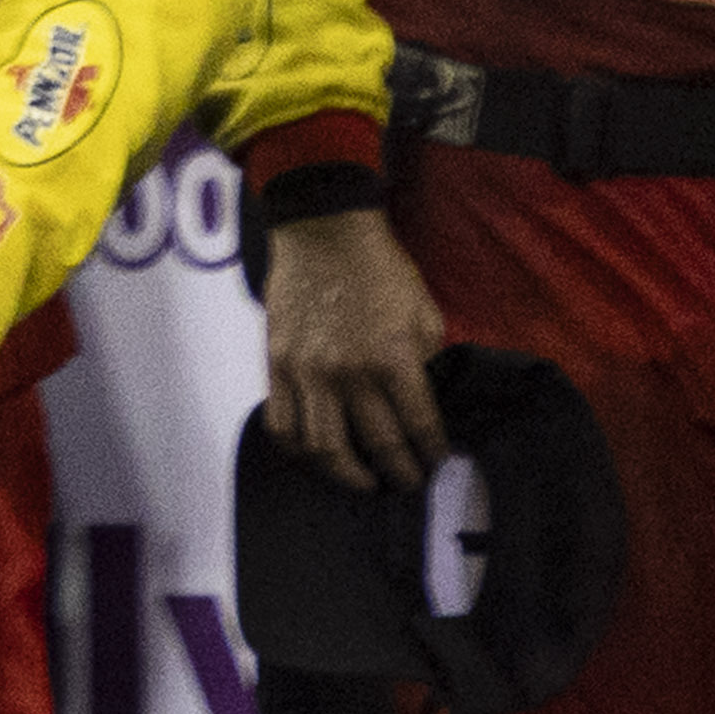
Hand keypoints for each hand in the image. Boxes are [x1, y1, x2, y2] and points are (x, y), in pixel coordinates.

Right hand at [257, 203, 449, 486]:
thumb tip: (420, 400)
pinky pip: (282, 426)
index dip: (433, 454)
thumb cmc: (380, 269)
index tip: (437, 464)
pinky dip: (298, 452)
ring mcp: (308, 373)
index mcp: (394, 357)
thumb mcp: (423, 311)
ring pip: (324, 449)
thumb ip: (424, 359)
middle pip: (377, 446)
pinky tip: (316, 457)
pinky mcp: (277, 366)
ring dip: (349, 477)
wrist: (323, 231)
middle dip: (400, 473)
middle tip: (408, 482)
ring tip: (365, 482)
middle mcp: (350, 373)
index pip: (419, 426)